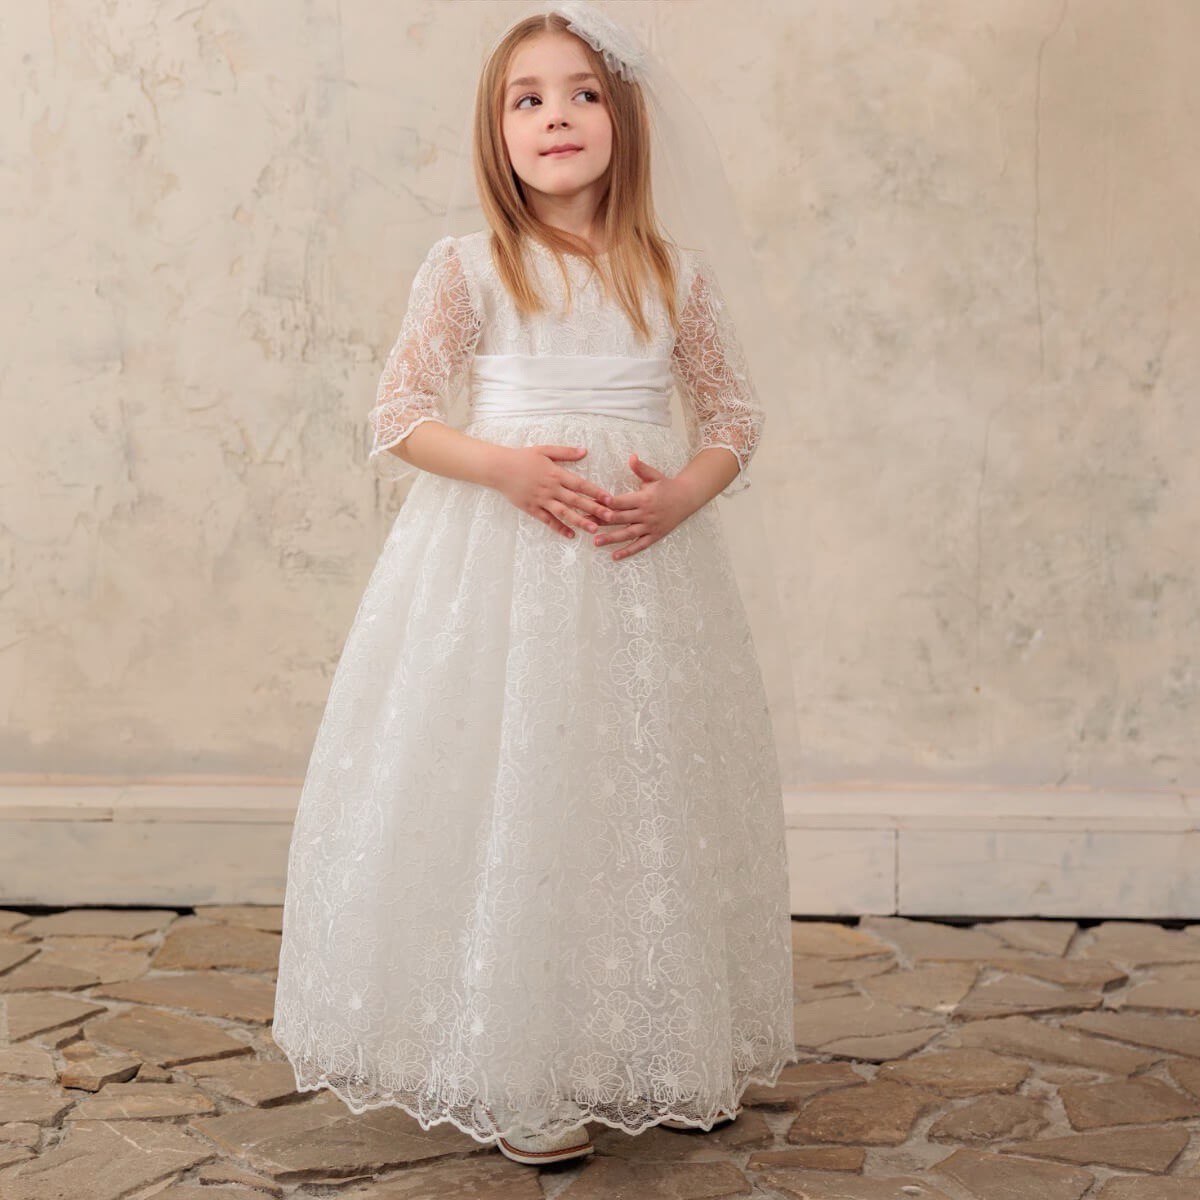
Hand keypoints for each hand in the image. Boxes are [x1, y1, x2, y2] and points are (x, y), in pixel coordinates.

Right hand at [493, 444, 616, 538]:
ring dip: (580, 521)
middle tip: (610, 518)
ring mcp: (541, 500)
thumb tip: (585, 451)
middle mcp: (551, 488)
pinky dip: (559, 528)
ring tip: (593, 529)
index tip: (610, 499)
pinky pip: (547, 520)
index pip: (581, 484)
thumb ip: (566, 452)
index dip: (596, 492)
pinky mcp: (532, 508)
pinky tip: (570, 535)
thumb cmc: (522, 457)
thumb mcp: (545, 450)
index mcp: (556, 473)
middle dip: (595, 509)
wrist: (499, 468)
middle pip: (576, 500)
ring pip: (564, 512)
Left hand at [594, 453, 701, 560]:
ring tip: (596, 542)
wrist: (687, 498)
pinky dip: (628, 551)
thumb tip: (631, 456)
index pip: (622, 501)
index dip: (607, 503)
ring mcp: (650, 526)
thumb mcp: (654, 475)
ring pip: (628, 534)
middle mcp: (646, 513)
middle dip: (602, 521)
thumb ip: (641, 468)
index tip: (592, 504)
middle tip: (585, 523)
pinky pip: (640, 545)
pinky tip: (615, 556)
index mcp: (644, 498)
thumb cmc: (666, 486)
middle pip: (621, 518)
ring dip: (611, 538)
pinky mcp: (654, 535)